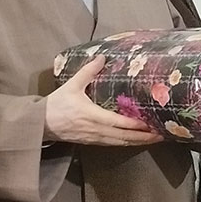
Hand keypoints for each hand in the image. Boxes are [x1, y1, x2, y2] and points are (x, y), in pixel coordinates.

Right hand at [43, 57, 162, 146]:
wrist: (38, 124)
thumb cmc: (55, 104)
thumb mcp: (71, 85)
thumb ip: (87, 72)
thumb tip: (102, 57)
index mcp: (92, 116)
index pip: (119, 123)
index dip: (136, 125)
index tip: (151, 123)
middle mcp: (96, 129)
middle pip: (124, 137)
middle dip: (144, 137)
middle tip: (162, 134)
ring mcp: (94, 138)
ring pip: (120, 143)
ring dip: (138, 142)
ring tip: (154, 138)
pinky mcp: (91, 142)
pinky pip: (112, 144)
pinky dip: (126, 143)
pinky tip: (135, 140)